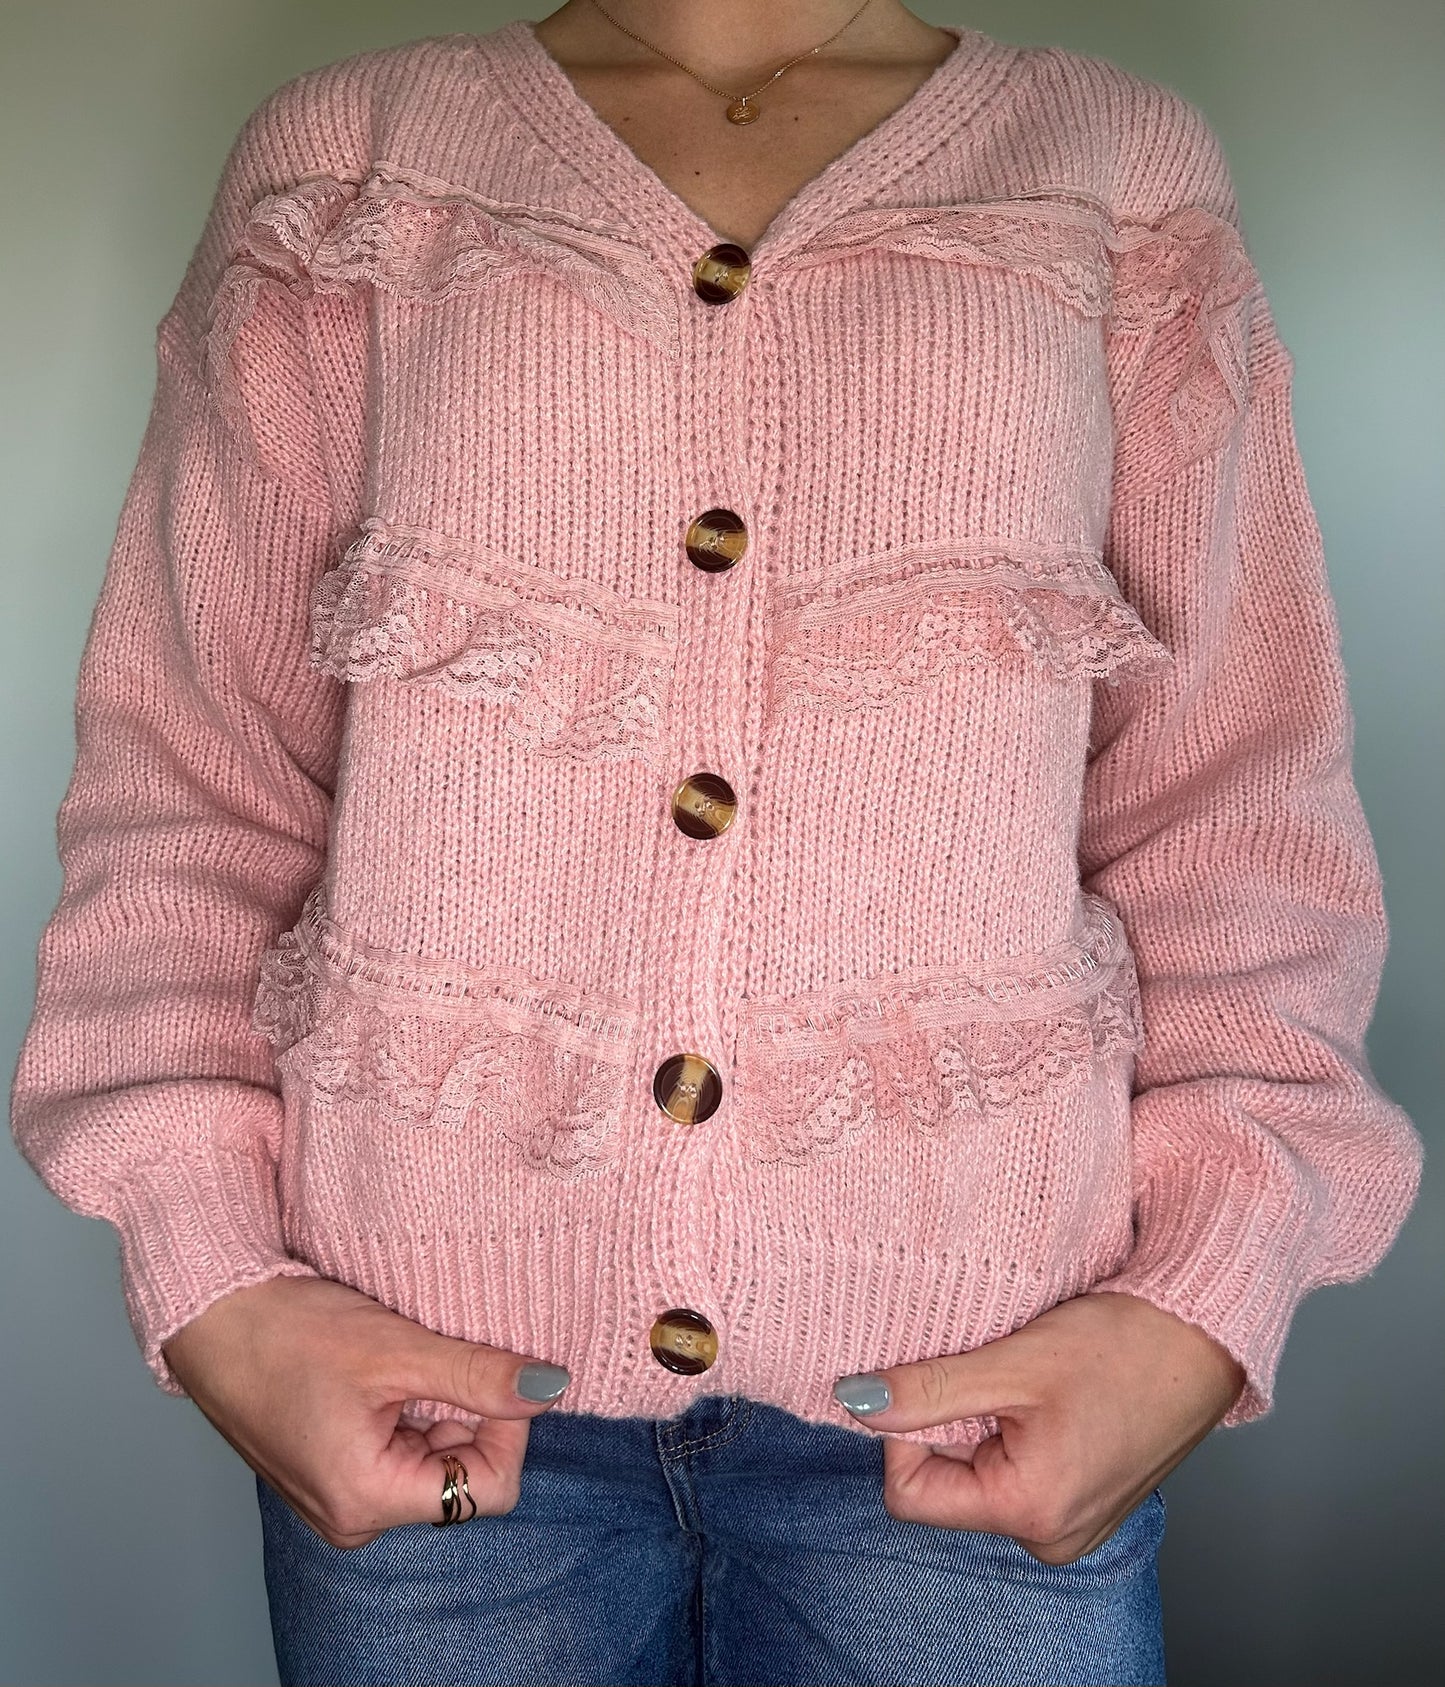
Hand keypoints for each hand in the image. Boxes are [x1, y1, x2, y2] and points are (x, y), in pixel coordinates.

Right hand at [161, 1274, 570, 1547]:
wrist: (210, 1315)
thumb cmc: (288, 1333)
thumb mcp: (398, 1350)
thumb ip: (480, 1376)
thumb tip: (550, 1388)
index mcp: (367, 1502)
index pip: (487, 1489)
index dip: (506, 1430)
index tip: (493, 1374)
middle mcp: (352, 1517)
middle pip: (460, 1479)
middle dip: (467, 1416)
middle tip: (438, 1359)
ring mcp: (337, 1498)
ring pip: (431, 1461)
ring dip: (436, 1409)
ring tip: (402, 1362)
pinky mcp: (329, 1473)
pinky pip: (397, 1453)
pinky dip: (406, 1411)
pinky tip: (382, 1373)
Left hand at [833, 1292, 1246, 1564]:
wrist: (1206, 1332)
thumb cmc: (1126, 1345)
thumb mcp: (1012, 1363)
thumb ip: (926, 1390)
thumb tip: (855, 1402)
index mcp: (1031, 1513)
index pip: (909, 1492)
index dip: (906, 1430)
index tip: (940, 1379)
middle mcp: (1052, 1535)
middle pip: (945, 1484)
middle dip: (952, 1422)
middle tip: (996, 1373)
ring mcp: (1072, 1521)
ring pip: (979, 1471)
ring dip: (985, 1419)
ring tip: (1029, 1379)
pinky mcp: (1085, 1496)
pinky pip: (1016, 1468)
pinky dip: (1016, 1426)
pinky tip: (1048, 1390)